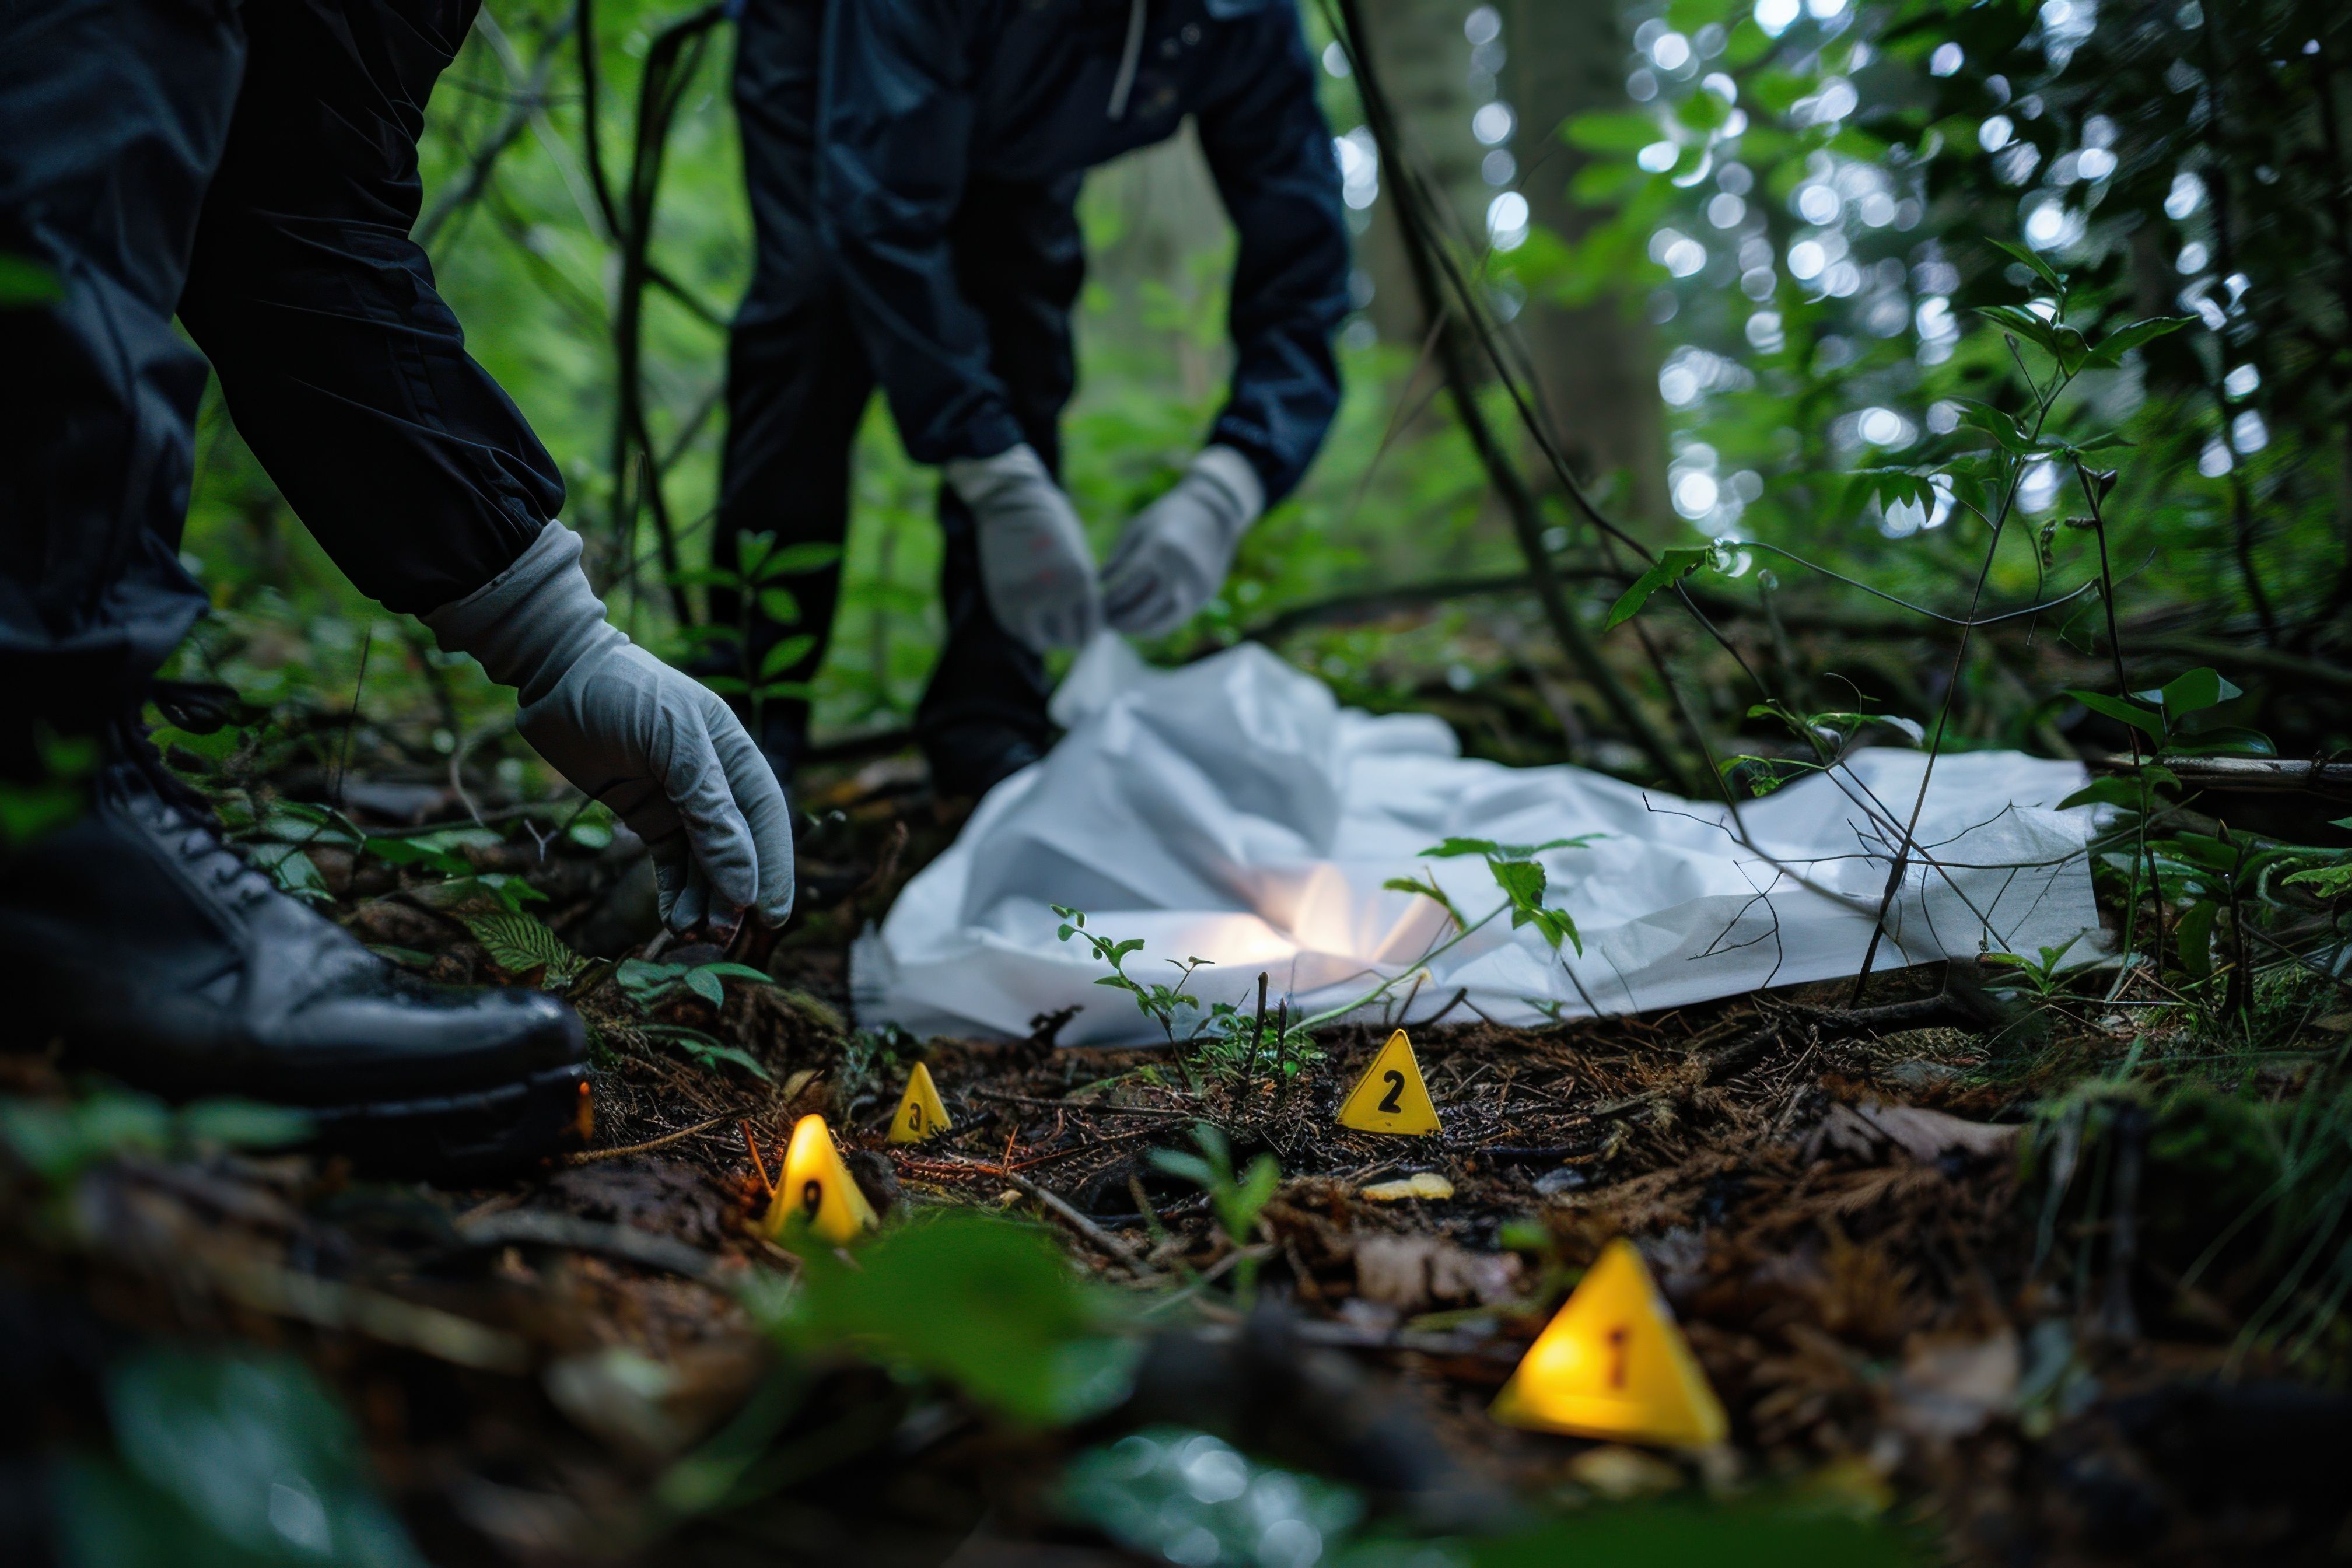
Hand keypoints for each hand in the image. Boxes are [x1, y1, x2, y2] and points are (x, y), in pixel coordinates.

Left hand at [426, 525, 794, 933]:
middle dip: (734, 893)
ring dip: (703, 899)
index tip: (769, 915)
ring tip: (689, 933)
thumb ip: (710, 810)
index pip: (766, 818)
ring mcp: (680, 799)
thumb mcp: (674, 742)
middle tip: (721, 935)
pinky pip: (670, 863)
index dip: (773, 868)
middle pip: (738, 847)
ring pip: (704, 863)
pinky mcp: (647, 814)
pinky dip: (674, 892)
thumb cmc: (622, 693)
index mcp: (736, 753)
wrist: (555, 675)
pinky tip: (672, 918)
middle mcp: (716, 780)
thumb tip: (743, 882)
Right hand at [943, 443, 1100, 651]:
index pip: (1092, 630)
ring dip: (1044, 636)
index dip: (1088, 634)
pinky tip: (1026, 612)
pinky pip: (1016, 631)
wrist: (1012, 502)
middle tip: (1063, 629)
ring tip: (1044, 624)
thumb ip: (1082, 591)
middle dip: (1068, 637)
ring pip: (1040, 642)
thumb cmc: (1052, 526)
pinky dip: (1022, 628)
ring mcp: (1026, 598)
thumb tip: (1083, 625)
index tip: (1083, 630)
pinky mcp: (1002, 599)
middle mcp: (1056, 593)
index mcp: (1082, 581)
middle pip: (1068, 640)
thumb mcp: (1079, 557)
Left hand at [1099, 446, 1263, 638]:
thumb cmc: (1167, 516)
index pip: (1123, 591)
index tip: (1093, 604)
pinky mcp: (1204, 596)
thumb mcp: (1138, 530)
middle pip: (1138, 613)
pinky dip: (1155, 626)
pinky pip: (1174, 620)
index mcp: (1157, 553)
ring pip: (1157, 624)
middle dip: (1117, 620)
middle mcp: (1177, 575)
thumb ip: (1118, 560)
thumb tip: (1097, 586)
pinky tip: (1140, 623)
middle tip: (1102, 621)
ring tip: (1119, 626)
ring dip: (1135, 630)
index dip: (1105, 602)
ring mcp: (1193, 588)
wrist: (1214, 512)